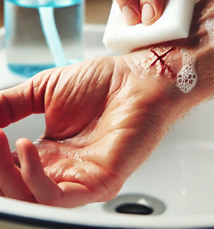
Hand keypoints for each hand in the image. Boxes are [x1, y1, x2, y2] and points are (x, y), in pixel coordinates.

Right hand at [0, 52, 178, 206]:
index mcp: (48, 152)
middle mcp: (61, 169)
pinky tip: (26, 148)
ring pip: (29, 198)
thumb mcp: (43, 91)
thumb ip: (8, 105)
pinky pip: (58, 197)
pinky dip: (33, 178)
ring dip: (4, 174)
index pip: (6, 169)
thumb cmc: (104, 82)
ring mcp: (80, 178)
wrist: (138, 77)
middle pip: (13, 187)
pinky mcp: (100, 183)